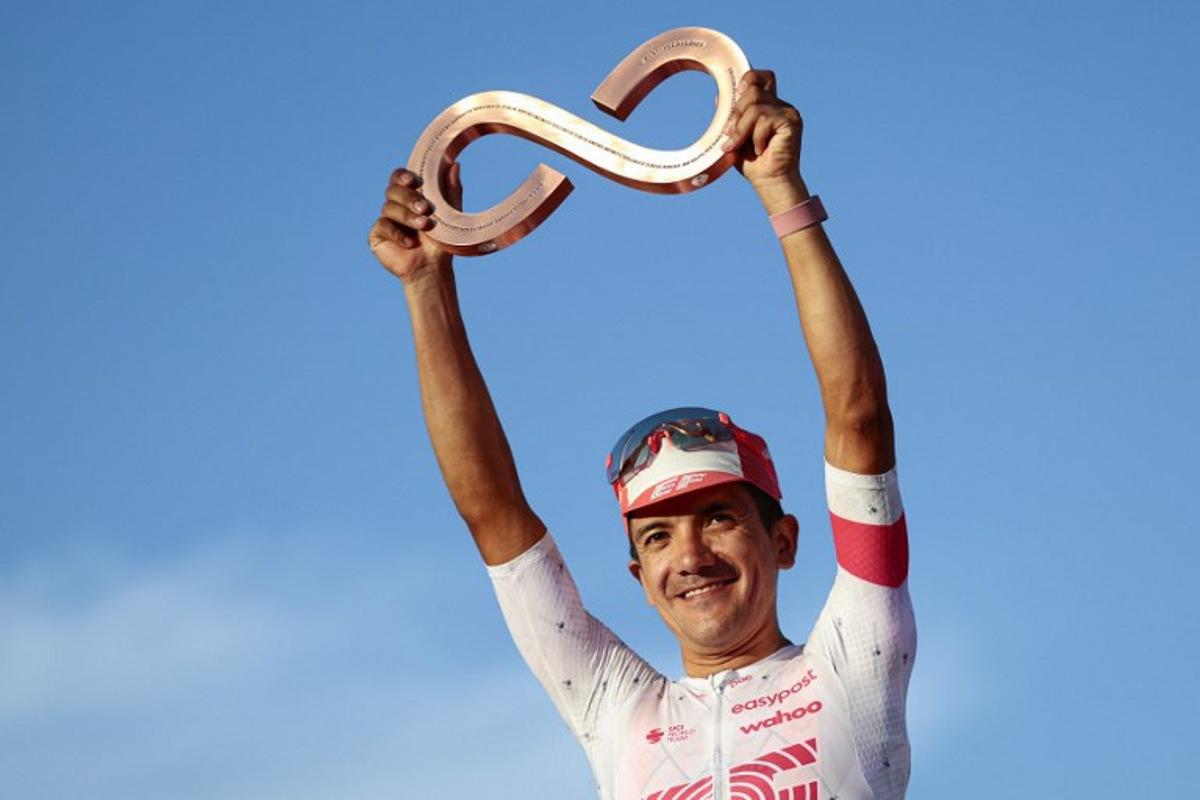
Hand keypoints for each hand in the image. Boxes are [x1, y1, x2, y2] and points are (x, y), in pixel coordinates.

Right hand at [368, 163, 463, 282]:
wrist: (433, 269)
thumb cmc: (442, 242)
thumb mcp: (450, 213)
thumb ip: (451, 189)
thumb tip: (454, 164)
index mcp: (410, 196)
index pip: (399, 177)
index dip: (403, 176)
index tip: (415, 181)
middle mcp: (395, 205)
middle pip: (392, 190)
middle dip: (409, 198)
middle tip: (426, 209)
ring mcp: (385, 219)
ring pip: (388, 207)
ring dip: (408, 217)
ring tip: (425, 227)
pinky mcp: (377, 234)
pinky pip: (382, 225)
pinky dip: (397, 233)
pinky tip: (410, 242)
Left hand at [720, 70, 806, 205]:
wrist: (769, 182)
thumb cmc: (753, 163)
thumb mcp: (736, 138)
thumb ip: (731, 119)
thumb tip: (718, 99)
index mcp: (770, 106)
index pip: (763, 77)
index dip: (750, 78)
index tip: (737, 92)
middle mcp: (781, 106)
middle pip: (753, 90)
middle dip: (735, 112)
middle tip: (728, 134)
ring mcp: (788, 113)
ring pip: (755, 106)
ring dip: (741, 129)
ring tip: (737, 146)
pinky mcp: (792, 122)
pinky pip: (764, 120)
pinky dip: (756, 136)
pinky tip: (760, 150)